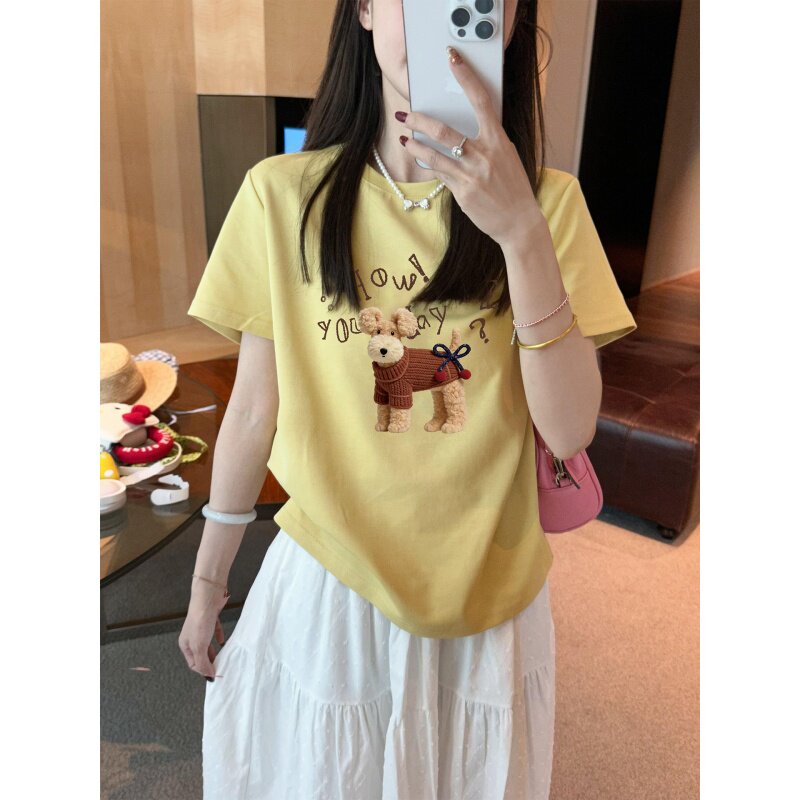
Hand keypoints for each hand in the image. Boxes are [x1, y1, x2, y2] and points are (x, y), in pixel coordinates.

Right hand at [178, 582, 227, 679]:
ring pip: (207, 643)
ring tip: (223, 658)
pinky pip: (214, 631)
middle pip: (200, 654)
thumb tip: (208, 677)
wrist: (208, 598)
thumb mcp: (199, 646)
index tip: (215, 675)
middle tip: (220, 668)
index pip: (193, 664)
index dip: (203, 670)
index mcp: (185, 644)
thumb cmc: (200, 621)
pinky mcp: (210, 619)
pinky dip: (219, 637)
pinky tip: (223, 641)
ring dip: (214, 651)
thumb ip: (203, 663)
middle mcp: (191, 636)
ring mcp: (201, 627)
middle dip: (209, 661)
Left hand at [398, 45, 544, 249]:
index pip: (481, 100)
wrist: (519, 221)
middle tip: (407, 115)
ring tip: (404, 139)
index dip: (466, 77)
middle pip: (444, 131)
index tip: (453, 59)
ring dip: (415, 146)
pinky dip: (429, 165)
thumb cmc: (513, 187)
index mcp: (498, 140)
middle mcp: (484, 155)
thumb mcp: (507, 156)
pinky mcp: (463, 193)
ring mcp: (471, 175)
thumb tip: (467, 127)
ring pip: (434, 156)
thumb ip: (489, 140)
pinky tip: (420, 159)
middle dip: (421, 120)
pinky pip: (440, 175)